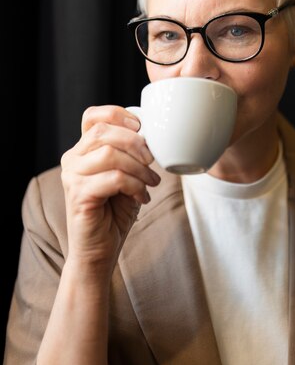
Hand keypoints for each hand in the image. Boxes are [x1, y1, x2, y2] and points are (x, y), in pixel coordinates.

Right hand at [60, 105, 160, 275]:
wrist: (99, 250)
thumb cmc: (114, 212)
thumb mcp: (127, 176)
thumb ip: (131, 154)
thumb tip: (151, 136)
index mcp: (83, 150)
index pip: (93, 116)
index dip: (119, 114)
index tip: (142, 128)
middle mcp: (72, 159)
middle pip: (103, 131)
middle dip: (135, 142)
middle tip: (152, 160)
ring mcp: (72, 177)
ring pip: (110, 154)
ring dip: (139, 168)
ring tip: (152, 182)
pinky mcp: (79, 195)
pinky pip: (114, 178)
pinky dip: (135, 186)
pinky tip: (142, 198)